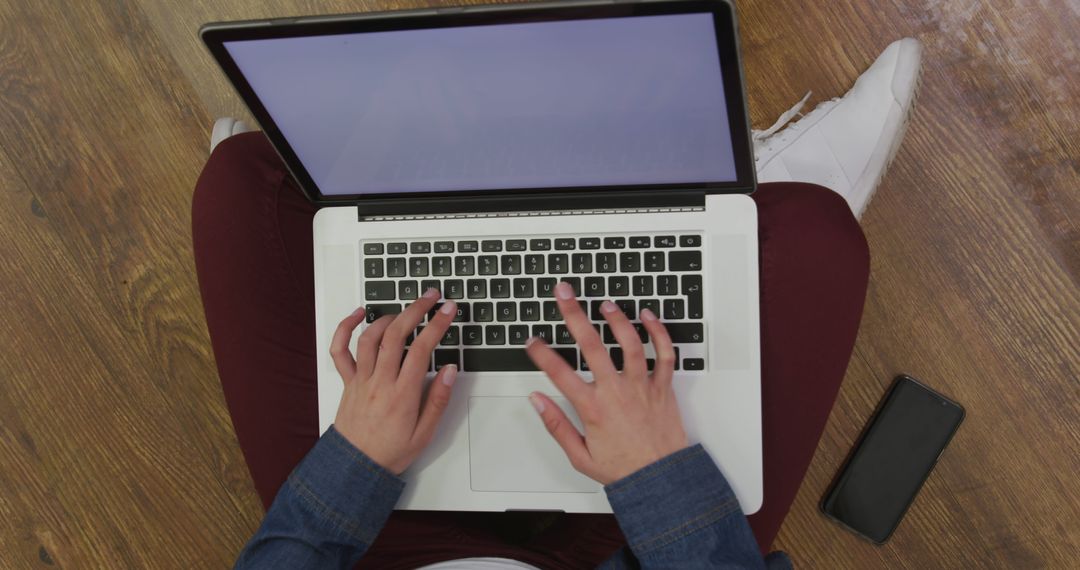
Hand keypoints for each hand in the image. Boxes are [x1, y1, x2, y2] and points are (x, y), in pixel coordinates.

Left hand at [329, 288, 457, 474]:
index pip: (422, 349)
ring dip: (389, 316)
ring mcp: (361, 379)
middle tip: (431, 297)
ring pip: (370, 337)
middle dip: (416, 309)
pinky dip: (346, 327)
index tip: (449, 310)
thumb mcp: (424, 433)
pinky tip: (358, 314)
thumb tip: (451, 370)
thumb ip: (438, 400)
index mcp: (402, 395)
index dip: (437, 325)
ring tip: (405, 309)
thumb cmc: (390, 452)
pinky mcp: (347, 381)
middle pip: (396, 335)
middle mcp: (380, 382)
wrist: (355, 467)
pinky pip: (340, 350)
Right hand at [525, 282, 688, 484]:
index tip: (532, 341)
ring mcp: (642, 386)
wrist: (662, 477)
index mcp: (593, 408)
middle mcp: (617, 392)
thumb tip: (537, 401)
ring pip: (630, 343)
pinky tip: (648, 316)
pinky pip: (665, 353)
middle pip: (591, 345)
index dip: (542, 354)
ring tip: (605, 302)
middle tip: (564, 293)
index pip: (559, 373)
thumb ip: (556, 425)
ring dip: (616, 318)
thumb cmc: (623, 468)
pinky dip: (658, 332)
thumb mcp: (580, 455)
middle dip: (574, 314)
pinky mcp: (663, 387)